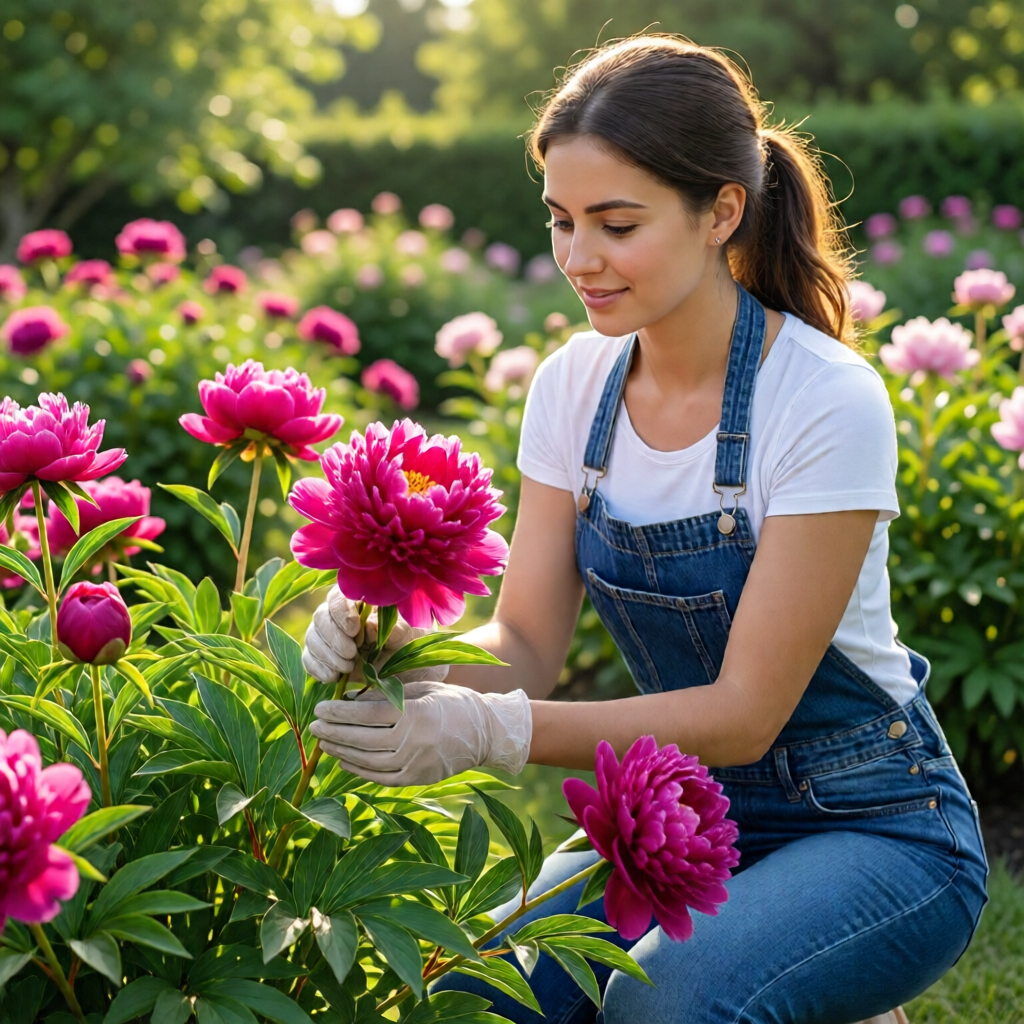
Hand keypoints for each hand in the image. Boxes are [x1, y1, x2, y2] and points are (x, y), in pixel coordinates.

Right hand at [302, 587, 449, 683]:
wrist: (409, 670)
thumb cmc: (412, 644)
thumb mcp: (411, 636)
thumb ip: (394, 628)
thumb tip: (368, 626)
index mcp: (362, 601)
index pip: (339, 596)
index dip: (341, 611)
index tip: (354, 629)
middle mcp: (341, 615)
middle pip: (320, 616)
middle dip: (333, 638)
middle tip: (352, 655)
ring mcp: (330, 636)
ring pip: (312, 637)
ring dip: (326, 655)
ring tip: (347, 668)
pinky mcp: (324, 657)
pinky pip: (309, 658)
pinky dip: (317, 668)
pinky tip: (332, 678)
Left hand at [310, 681, 532, 785]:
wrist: (487, 732)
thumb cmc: (454, 703)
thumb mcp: (423, 689)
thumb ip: (389, 695)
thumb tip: (353, 699)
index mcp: (415, 713)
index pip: (368, 714)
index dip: (341, 712)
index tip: (320, 708)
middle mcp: (414, 741)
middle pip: (363, 739)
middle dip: (334, 732)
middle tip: (314, 726)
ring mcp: (416, 764)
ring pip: (368, 761)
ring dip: (342, 751)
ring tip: (324, 742)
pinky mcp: (418, 779)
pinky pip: (381, 778)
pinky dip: (359, 770)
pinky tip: (344, 760)